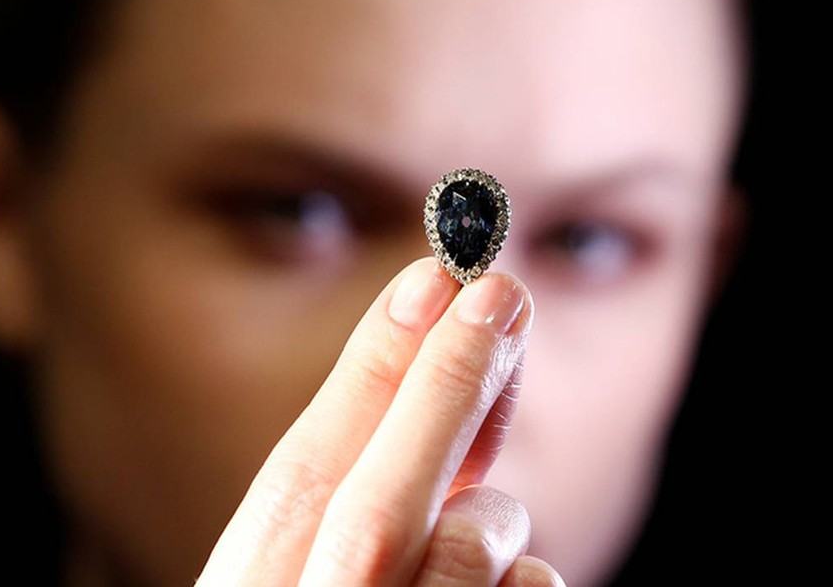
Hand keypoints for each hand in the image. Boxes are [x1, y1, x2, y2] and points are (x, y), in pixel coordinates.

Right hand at [196, 257, 564, 585]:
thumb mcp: (316, 569)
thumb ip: (368, 498)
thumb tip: (461, 387)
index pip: (301, 477)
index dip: (371, 373)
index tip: (432, 277)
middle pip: (378, 508)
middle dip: (444, 385)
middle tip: (501, 287)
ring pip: (478, 552)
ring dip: (494, 522)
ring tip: (468, 558)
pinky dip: (532, 583)